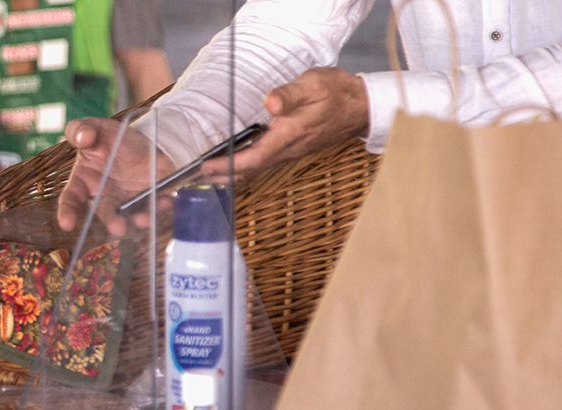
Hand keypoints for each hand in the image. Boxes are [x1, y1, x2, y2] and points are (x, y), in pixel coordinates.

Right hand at [58, 117, 175, 236]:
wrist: (142, 137)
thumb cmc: (111, 137)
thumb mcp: (94, 128)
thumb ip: (80, 130)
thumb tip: (83, 138)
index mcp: (85, 182)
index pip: (71, 199)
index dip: (67, 212)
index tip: (66, 224)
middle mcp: (106, 197)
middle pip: (106, 213)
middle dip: (112, 222)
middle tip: (118, 228)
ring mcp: (129, 200)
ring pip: (132, 216)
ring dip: (138, 221)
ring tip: (143, 220)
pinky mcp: (152, 197)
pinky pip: (158, 205)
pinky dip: (162, 206)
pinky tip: (165, 202)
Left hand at [202, 67, 369, 183]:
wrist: (362, 106)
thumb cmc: (337, 93)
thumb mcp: (313, 84)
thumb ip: (289, 95)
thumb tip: (269, 103)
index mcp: (291, 134)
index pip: (255, 157)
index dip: (229, 164)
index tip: (208, 166)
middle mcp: (290, 148)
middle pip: (252, 168)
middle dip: (225, 173)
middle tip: (199, 173)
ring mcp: (292, 151)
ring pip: (258, 167)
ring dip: (234, 171)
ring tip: (211, 171)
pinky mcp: (293, 148)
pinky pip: (266, 161)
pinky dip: (247, 165)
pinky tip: (236, 161)